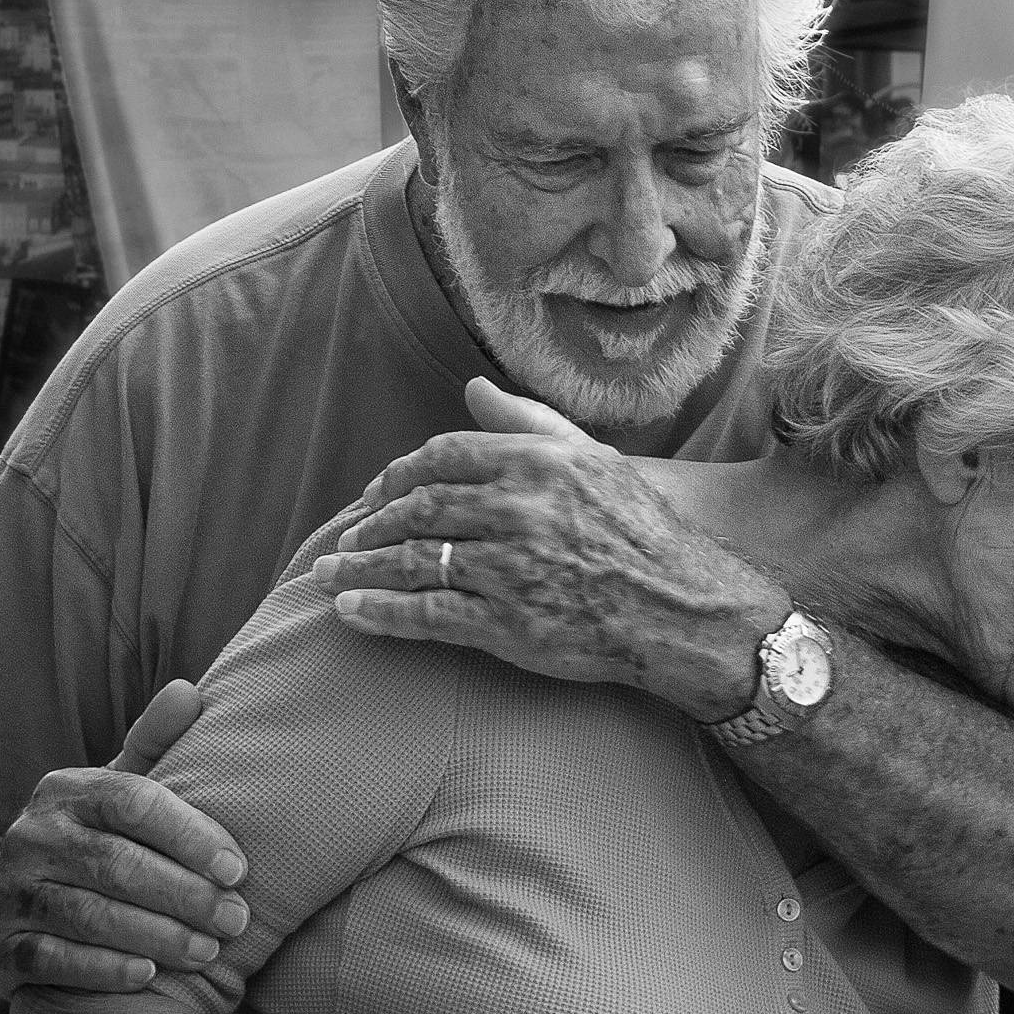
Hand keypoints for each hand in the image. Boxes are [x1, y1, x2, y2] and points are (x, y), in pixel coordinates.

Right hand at [0, 679, 251, 998]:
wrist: (13, 900)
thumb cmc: (95, 835)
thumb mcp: (120, 786)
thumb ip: (156, 741)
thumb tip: (188, 690)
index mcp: (67, 789)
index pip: (134, 803)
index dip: (190, 834)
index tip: (238, 868)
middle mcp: (31, 836)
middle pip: (117, 865)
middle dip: (185, 895)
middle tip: (237, 920)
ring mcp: (10, 893)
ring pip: (90, 916)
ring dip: (157, 936)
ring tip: (210, 951)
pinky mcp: (0, 947)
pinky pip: (53, 961)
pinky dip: (103, 970)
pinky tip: (149, 977)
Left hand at [313, 380, 779, 720]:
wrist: (684, 608)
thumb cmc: (641, 533)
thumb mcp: (593, 461)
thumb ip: (529, 423)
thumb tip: (473, 389)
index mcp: (537, 462)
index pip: (441, 456)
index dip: (396, 476)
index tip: (375, 494)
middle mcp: (519, 509)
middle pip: (417, 508)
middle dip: (370, 523)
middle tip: (344, 537)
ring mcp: (511, 568)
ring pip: (411, 560)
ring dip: (359, 566)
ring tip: (328, 572)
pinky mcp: (509, 624)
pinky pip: (427, 613)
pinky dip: (380, 611)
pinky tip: (350, 610)